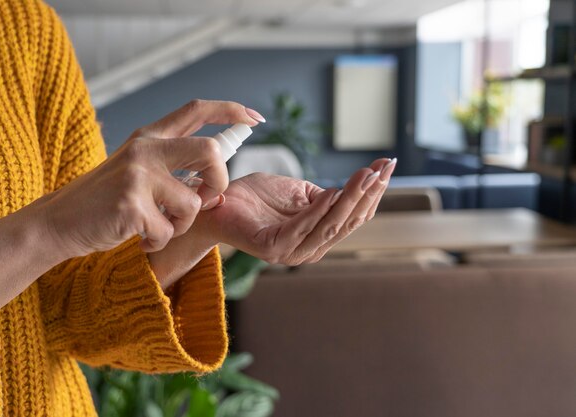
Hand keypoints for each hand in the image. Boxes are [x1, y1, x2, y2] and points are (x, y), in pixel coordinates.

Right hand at [43, 100, 260, 255]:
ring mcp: (137, 175)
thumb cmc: (103, 201)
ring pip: (193, 203)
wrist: (56, 223)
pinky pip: (168, 231)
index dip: (231, 111)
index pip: (197, 110)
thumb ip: (172, 168)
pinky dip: (158, 241)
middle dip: (219, 181)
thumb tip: (215, 185)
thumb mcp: (135, 170)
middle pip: (210, 152)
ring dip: (181, 224)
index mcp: (149, 136)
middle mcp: (145, 148)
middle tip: (206, 198)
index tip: (255, 119)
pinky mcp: (131, 205)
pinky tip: (138, 237)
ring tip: (156, 226)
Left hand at [203, 158, 396, 264]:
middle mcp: (309, 248)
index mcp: (317, 236)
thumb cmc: (256, 198)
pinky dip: (319, 209)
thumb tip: (354, 188)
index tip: (387, 166)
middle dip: (369, 193)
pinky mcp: (272, 248)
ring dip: (351, 199)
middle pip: (348, 221)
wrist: (217, 202)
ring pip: (330, 225)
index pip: (353, 215)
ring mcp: (291, 251)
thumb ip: (324, 198)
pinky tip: (333, 192)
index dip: (372, 192)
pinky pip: (302, 227)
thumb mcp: (299, 194)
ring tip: (366, 175)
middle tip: (384, 167)